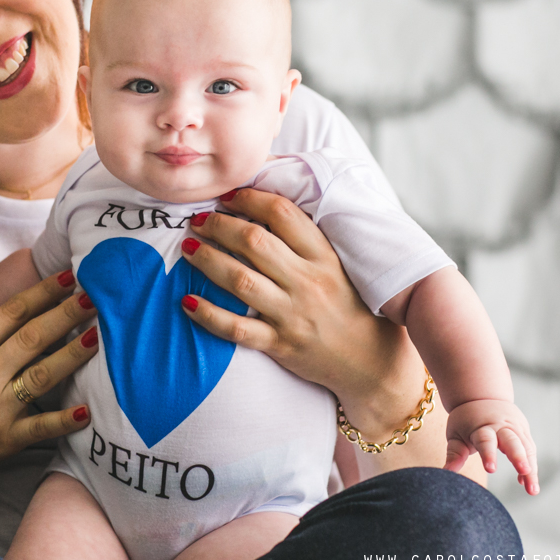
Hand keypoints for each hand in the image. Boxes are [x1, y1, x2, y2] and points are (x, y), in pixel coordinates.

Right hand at [0, 271, 98, 483]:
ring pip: (42, 374)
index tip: (69, 277)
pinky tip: (88, 411)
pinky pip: (40, 428)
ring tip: (99, 338)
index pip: (12, 312)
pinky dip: (65, 420)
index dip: (44, 292)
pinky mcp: (2, 439)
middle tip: (96, 296)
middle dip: (67, 313)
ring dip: (73, 354)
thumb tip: (19, 323)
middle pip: (33, 335)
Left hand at [179, 188, 427, 442]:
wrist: (372, 364)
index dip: (250, 199)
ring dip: (208, 260)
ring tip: (188, 247)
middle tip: (198, 220)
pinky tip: (187, 302)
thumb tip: (264, 208)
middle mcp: (309, 282)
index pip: (283, 214)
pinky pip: (236, 329)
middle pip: (254, 242)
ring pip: (240, 280)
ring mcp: (293, 314)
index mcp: (325, 257)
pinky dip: (208, 314)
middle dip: (219, 225)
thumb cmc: (352, 308)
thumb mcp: (340, 266)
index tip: (229, 196)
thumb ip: (307, 241)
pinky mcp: (280, 344)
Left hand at [444, 399, 538, 494]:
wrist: (482, 395)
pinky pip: (530, 450)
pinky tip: (527, 484)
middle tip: (524, 472)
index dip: (488, 454)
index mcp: (482, 426)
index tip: (490, 470)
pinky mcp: (524, 432)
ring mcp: (515, 428)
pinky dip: (531, 467)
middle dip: (519, 457)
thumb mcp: (455, 433)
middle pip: (512, 441)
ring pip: (526, 448)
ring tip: (532, 490)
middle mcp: (501, 426)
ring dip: (531, 469)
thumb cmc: (466, 420)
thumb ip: (454, 453)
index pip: (485, 440)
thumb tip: (446, 473)